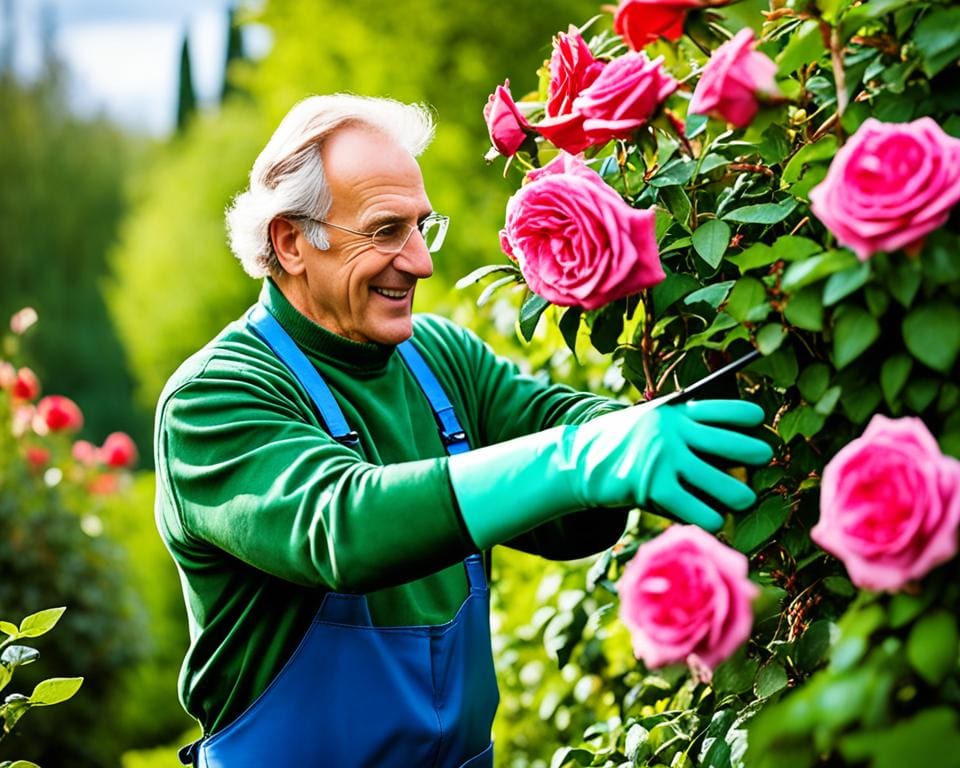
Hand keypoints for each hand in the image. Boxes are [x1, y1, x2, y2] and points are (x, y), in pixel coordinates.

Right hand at [449, 398, 772, 548]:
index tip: (760, 424)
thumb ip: (681, 429)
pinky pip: (701, 511)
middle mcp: (674, 433)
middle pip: (736, 445)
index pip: (726, 410)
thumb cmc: (620, 445)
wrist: (578, 462)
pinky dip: (712, 519)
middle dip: (757, 454)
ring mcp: (665, 460)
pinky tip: (713, 520)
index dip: (749, 418)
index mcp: (674, 413)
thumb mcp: (648, 423)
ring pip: (726, 485)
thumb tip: (728, 450)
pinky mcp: (655, 488)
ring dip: (740, 496)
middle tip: (763, 461)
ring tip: (742, 500)